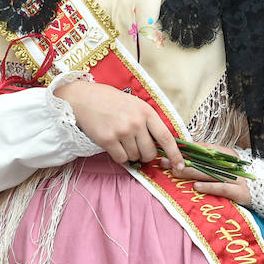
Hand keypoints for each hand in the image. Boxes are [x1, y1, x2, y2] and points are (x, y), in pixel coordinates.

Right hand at [54, 81, 183, 166]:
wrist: (83, 98)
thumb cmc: (109, 100)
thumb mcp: (134, 103)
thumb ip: (147, 120)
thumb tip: (160, 143)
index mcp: (146, 111)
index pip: (166, 137)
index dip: (175, 154)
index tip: (180, 165)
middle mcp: (136, 122)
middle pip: (150, 152)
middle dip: (146, 155)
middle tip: (137, 148)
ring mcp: (122, 131)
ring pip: (135, 157)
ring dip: (130, 154)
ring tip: (121, 141)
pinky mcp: (107, 140)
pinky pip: (121, 158)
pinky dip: (119, 157)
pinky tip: (113, 146)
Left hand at [160, 142, 251, 205]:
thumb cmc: (240, 177)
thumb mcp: (226, 164)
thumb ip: (210, 158)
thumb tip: (188, 150)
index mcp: (225, 155)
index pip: (202, 149)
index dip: (184, 150)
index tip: (167, 149)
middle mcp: (229, 164)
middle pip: (201, 161)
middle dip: (181, 161)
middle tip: (163, 161)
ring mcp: (235, 178)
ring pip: (209, 174)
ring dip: (191, 173)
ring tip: (175, 172)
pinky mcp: (239, 192)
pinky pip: (222, 188)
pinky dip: (209, 188)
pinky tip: (196, 187)